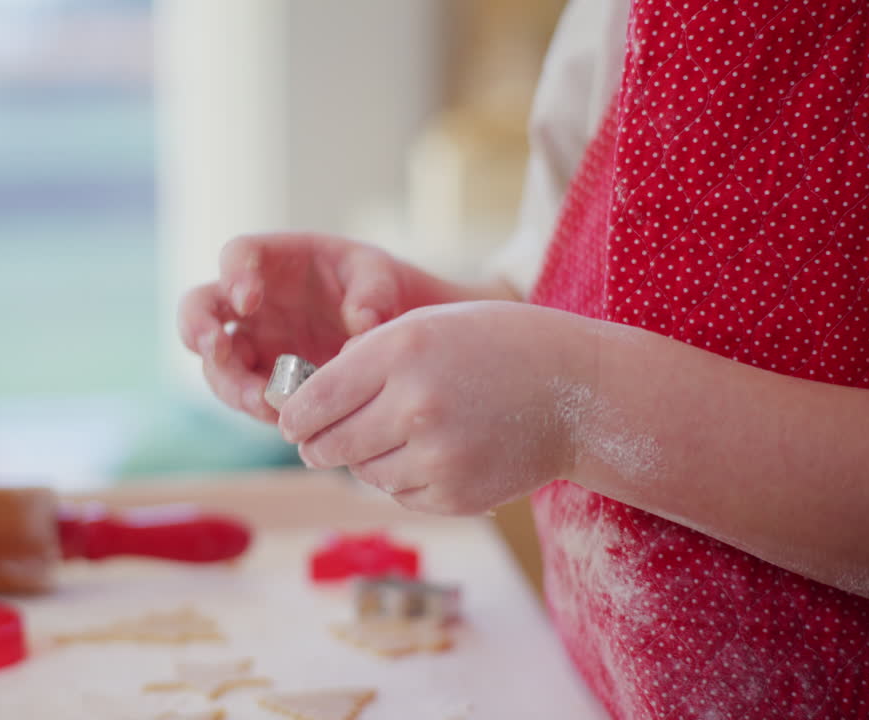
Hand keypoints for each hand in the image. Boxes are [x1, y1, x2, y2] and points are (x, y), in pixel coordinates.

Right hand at [178, 233, 466, 421]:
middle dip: (197, 327)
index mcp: (275, 261)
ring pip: (216, 362)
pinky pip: (243, 394)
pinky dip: (255, 406)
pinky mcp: (262, 379)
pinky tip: (281, 417)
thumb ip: (373, 293)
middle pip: (199, 307)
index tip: (249, 300)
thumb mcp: (382, 279)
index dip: (233, 275)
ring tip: (261, 400)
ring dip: (229, 382)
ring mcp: (253, 342)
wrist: (389, 332)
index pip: (237, 254)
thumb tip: (361, 322)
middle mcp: (251, 302)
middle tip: (214, 348)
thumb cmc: (379, 290)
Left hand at [277, 301, 593, 514]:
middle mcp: (414, 406)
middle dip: (318, 444)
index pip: (314, 400)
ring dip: (366, 459)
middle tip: (320, 440)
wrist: (577, 391)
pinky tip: (433, 452)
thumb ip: (364, 356)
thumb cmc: (496, 346)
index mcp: (401, 353)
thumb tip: (307, 401)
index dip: (294, 415)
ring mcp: (437, 456)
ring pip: (363, 473)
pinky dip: (404, 478)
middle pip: (328, 445)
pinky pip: (400, 494)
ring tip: (397, 435)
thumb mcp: (426, 325)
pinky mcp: (455, 495)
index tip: (291, 420)